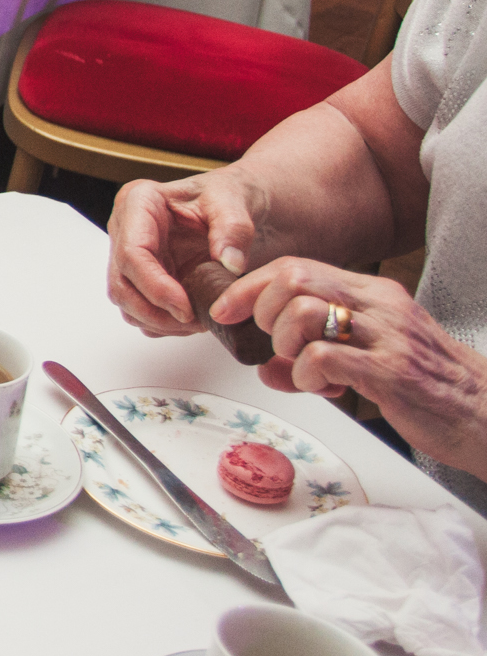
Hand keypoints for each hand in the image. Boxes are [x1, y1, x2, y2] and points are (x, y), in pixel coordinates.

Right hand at [107, 171, 268, 336]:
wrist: (238, 206)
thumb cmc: (229, 195)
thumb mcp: (235, 201)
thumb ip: (234, 229)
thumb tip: (230, 263)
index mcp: (139, 202)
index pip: (131, 253)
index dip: (155, 287)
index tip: (186, 308)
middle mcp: (126, 229)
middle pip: (121, 283)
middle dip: (154, 311)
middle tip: (193, 322)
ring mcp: (130, 255)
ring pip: (125, 300)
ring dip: (157, 321)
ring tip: (197, 322)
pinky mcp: (140, 276)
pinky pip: (138, 309)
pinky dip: (162, 323)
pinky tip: (191, 319)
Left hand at [212, 261, 486, 477]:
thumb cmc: (430, 386)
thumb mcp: (369, 360)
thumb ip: (316, 356)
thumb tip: (266, 369)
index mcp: (374, 295)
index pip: (297, 267)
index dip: (250, 286)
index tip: (226, 309)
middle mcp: (380, 307)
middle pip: (294, 277)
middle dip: (263, 310)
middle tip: (273, 343)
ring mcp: (388, 337)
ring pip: (304, 311)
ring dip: (285, 345)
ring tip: (302, 368)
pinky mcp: (392, 372)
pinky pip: (324, 357)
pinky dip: (305, 374)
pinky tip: (321, 388)